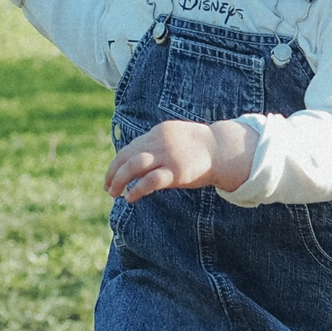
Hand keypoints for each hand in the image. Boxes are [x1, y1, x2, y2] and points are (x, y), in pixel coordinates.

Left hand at [104, 118, 256, 201]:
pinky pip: (149, 182)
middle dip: (113, 172)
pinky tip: (130, 198)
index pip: (130, 147)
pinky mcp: (176, 172)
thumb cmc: (200, 148)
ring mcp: (168, 156)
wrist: (224, 150)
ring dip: (119, 180)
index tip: (111, 175)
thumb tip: (139, 161)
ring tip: (114, 193)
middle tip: (107, 187)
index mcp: (158, 132)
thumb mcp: (176, 139)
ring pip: (133, 166)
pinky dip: (135, 190)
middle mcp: (160, 141)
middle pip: (127, 156)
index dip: (117, 163)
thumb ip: (157, 145)